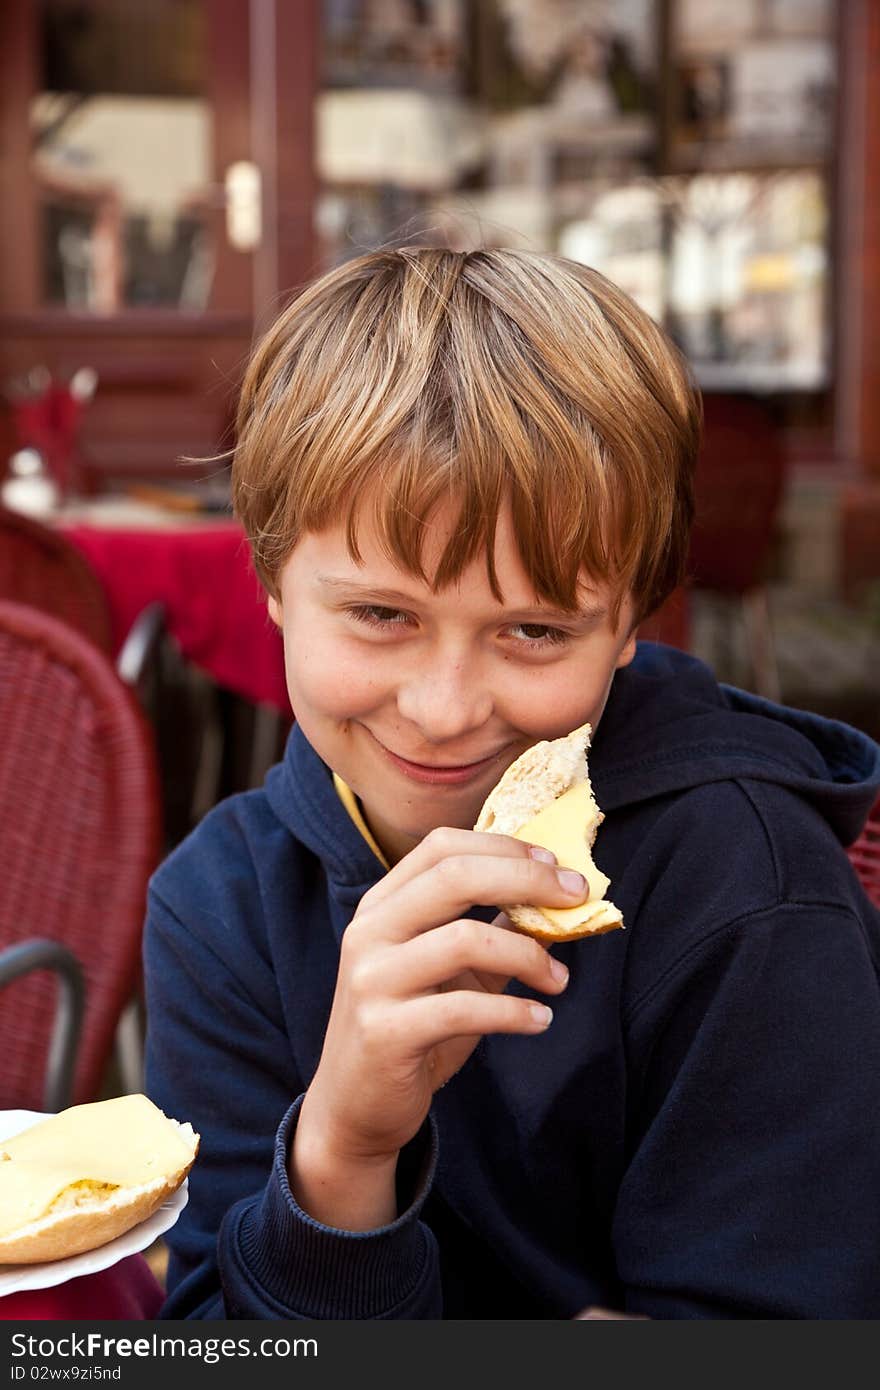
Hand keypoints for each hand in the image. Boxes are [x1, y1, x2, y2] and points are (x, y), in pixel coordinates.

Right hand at [291, 826, 584, 1227]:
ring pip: (464, 939)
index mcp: (381, 906)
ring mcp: (372, 980)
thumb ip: (489, 929)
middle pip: (455, 876)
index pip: (443, 846)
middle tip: (577, 897)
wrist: (354, 1106)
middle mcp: (369, 932)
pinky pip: (464, 1009)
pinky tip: (539, 1020)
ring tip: (560, 979)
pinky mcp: (385, 1032)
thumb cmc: (411, 1027)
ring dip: (528, 955)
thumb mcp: (449, 971)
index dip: (504, 846)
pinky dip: (514, 1012)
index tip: (555, 864)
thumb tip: (552, 895)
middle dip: (526, 880)